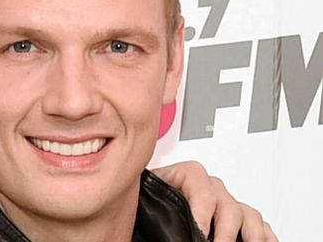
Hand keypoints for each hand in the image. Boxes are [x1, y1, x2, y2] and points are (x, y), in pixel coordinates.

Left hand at [152, 161, 277, 241]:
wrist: (148, 208)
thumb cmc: (146, 204)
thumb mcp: (149, 201)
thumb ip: (157, 212)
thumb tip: (163, 229)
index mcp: (184, 175)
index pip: (201, 190)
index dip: (202, 215)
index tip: (200, 235)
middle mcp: (208, 186)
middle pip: (227, 205)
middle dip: (225, 234)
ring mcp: (224, 200)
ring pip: (247, 214)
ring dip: (250, 236)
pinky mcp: (237, 216)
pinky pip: (258, 223)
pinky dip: (265, 236)